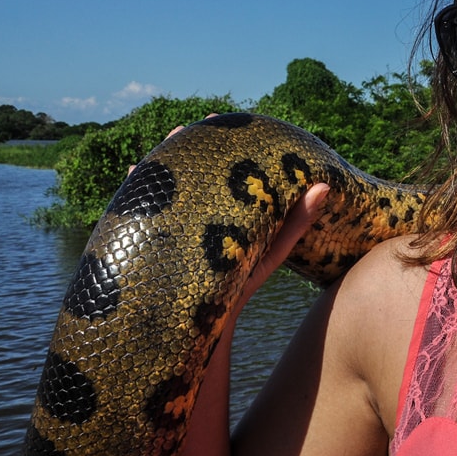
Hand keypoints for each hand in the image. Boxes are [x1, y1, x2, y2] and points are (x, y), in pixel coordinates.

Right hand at [131, 116, 331, 306]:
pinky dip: (132, 198)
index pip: (215, 172)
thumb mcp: (268, 254)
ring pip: (157, 194)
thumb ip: (294, 223)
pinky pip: (136, 220)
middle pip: (183, 178)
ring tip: (156, 149)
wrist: (202, 337)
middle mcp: (188, 219)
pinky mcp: (146, 251)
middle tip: (184, 129)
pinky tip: (132, 176)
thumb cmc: (236, 291)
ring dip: (154, 170)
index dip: (215, 146)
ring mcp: (164, 234)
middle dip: (180, 152)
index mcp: (216, 215)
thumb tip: (324, 187)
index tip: (221, 118)